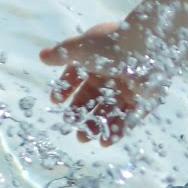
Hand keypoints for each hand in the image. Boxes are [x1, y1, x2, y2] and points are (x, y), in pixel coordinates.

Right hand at [40, 22, 162, 146]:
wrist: (145, 49)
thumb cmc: (109, 45)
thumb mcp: (80, 48)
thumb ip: (60, 53)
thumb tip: (42, 56)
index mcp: (97, 60)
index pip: (78, 76)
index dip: (67, 88)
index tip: (56, 101)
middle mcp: (113, 74)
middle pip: (93, 97)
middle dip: (80, 112)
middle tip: (71, 126)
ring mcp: (129, 88)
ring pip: (109, 110)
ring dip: (96, 125)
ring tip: (84, 139)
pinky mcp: (144, 100)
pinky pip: (129, 118)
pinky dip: (117, 131)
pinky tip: (104, 142)